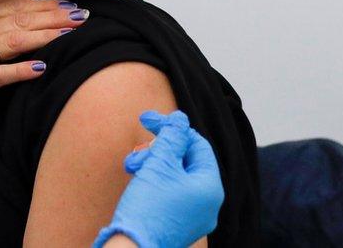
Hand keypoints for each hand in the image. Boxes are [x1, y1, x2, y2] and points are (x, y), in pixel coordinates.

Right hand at [0, 0, 87, 137]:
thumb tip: (31, 26)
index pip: (16, 8)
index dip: (46, 5)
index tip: (73, 5)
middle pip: (20, 20)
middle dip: (54, 16)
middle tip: (83, 16)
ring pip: (14, 41)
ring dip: (45, 36)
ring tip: (71, 34)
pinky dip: (20, 70)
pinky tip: (42, 68)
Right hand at [93, 111, 224, 247]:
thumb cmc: (148, 206)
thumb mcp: (159, 164)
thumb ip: (171, 137)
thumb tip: (180, 119)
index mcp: (210, 187)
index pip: (197, 145)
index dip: (172, 129)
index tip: (147, 120)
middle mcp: (208, 203)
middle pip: (186, 161)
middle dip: (158, 150)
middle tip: (136, 150)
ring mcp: (194, 216)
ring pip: (175, 177)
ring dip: (152, 164)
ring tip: (131, 167)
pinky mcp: (178, 224)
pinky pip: (171, 193)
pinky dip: (154, 182)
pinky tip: (137, 180)